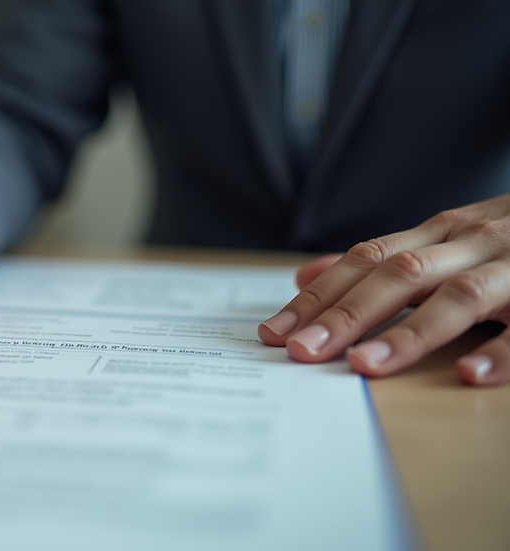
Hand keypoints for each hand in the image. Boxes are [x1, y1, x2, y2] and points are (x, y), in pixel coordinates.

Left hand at [258, 194, 509, 385]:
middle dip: (347, 315)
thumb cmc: (505, 237)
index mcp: (437, 234)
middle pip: (399, 275)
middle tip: (303, 353)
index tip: (274, 332)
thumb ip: (376, 260)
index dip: (317, 297)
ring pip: (460, 296)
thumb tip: (304, 277)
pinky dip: (504, 350)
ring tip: (366, 368)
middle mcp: (471, 243)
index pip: (364, 262)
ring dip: (411, 333)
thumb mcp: (440, 239)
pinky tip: (472, 375)